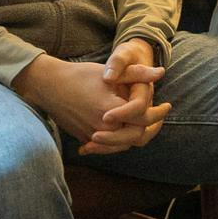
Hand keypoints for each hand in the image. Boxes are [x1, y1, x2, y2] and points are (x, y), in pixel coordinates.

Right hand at [10, 54, 165, 152]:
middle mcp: (102, 127)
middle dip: (151, 127)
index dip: (158, 113)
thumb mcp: (110, 72)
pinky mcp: (85, 138)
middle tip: (160, 117)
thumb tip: (161, 72)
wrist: (50, 86)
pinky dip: (120, 141)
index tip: (167, 105)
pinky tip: (126, 132)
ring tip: (147, 124)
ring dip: (136, 136)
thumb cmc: (80, 76)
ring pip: (122, 145)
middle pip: (135, 137)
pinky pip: (108, 146)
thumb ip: (136, 74)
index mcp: (111, 110)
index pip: (143, 118)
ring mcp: (92, 136)